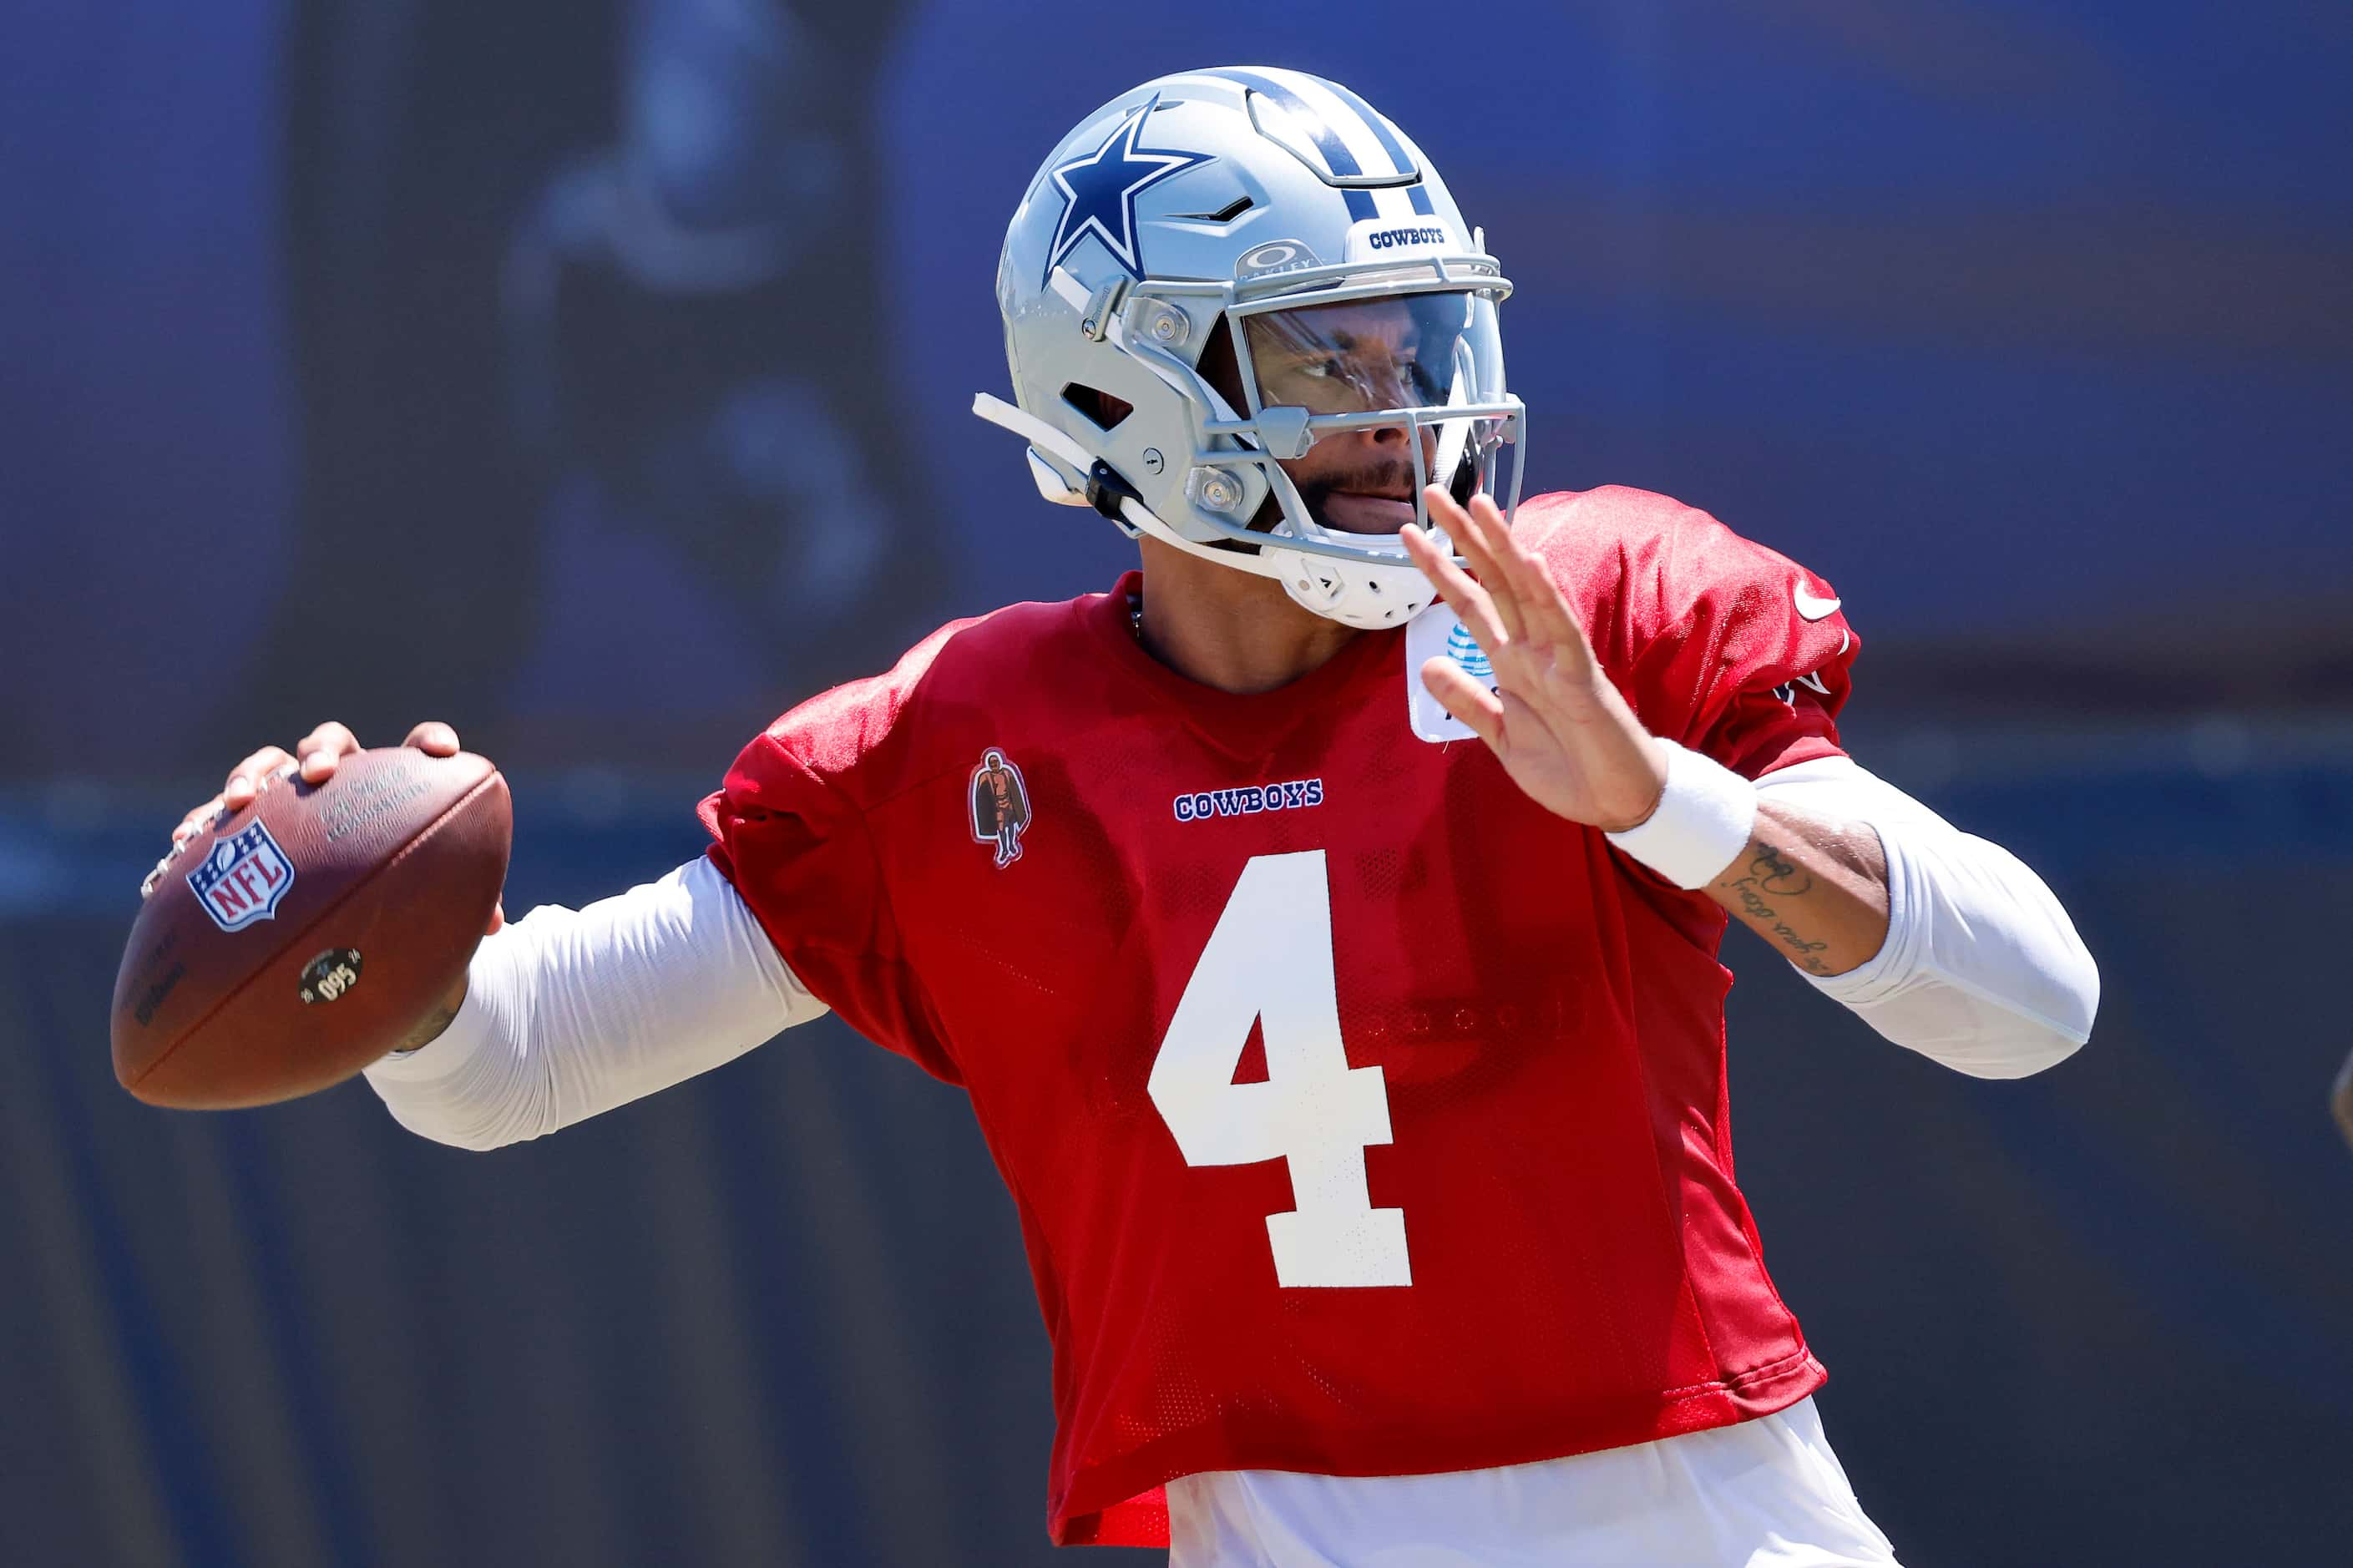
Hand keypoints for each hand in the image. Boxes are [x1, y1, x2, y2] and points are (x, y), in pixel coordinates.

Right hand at [152, 720, 504, 935]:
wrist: (352, 922)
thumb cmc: (402, 906)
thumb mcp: (431, 910)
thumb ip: (461, 907)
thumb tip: (494, 928)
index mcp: (394, 791)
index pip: (417, 750)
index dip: (430, 741)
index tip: (441, 753)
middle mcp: (344, 783)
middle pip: (331, 742)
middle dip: (323, 751)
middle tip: (321, 776)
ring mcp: (292, 799)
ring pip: (270, 765)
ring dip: (253, 776)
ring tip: (241, 803)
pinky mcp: (248, 828)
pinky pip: (220, 817)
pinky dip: (202, 822)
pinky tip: (183, 840)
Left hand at [1400, 487, 1666, 833]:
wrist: (1616, 802)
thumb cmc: (1569, 768)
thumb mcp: (1501, 737)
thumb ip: (1467, 701)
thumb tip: (1425, 664)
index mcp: (1510, 662)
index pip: (1469, 603)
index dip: (1440, 568)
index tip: (1410, 534)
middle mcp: (1531, 648)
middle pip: (1493, 580)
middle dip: (1463, 537)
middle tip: (1431, 492)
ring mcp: (1557, 657)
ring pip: (1526, 590)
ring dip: (1503, 547)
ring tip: (1478, 504)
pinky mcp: (1582, 676)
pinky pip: (1562, 629)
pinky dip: (1547, 595)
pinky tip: (1531, 561)